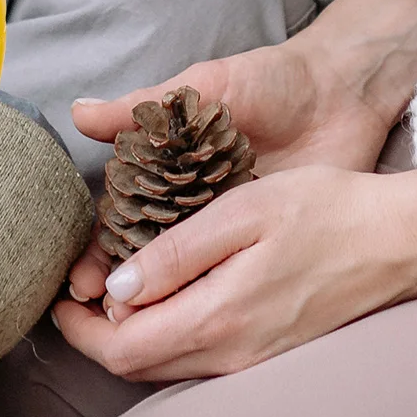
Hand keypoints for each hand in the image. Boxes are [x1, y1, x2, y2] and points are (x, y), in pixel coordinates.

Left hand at [51, 167, 416, 381]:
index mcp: (218, 318)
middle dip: (96, 334)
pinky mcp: (268, 350)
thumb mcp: (241, 212)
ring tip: (111, 285)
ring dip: (129, 335)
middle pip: (137, 366)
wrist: (399, 238)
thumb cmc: (323, 208)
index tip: (59, 294)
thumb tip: (116, 286)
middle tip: (76, 289)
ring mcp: (253, 358)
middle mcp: (232, 353)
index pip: (122, 351)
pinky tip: (163, 292)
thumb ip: (175, 253)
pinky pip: (198, 356)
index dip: (79, 328)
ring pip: (166, 365)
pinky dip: (166, 332)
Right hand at [66, 0, 416, 301]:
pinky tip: (190, 326)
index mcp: (166, 168)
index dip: (96, 251)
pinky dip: (207, 302)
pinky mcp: (264, 242)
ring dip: (155, 306)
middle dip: (116, 293)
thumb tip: (78, 112)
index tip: (77, 284)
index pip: (119, 218)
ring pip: (182, 278)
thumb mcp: (203, 86)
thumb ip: (142, 104)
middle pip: (142, 257)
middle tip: (96, 321)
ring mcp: (228, 227)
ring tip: (130, 335)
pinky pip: (230, 279)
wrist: (340, 92)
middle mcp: (190, 203)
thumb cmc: (268, 81)